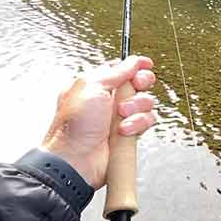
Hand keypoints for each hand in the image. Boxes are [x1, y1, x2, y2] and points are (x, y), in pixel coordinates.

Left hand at [40, 56, 156, 188]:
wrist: (75, 159)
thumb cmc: (73, 126)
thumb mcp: (92, 87)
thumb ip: (115, 71)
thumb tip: (131, 61)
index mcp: (96, 85)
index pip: (121, 69)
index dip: (135, 65)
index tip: (145, 64)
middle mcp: (109, 100)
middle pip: (138, 83)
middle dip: (140, 83)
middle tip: (135, 86)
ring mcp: (120, 117)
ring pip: (145, 103)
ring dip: (136, 107)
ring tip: (121, 114)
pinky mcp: (129, 133)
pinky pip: (147, 121)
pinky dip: (138, 124)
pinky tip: (124, 130)